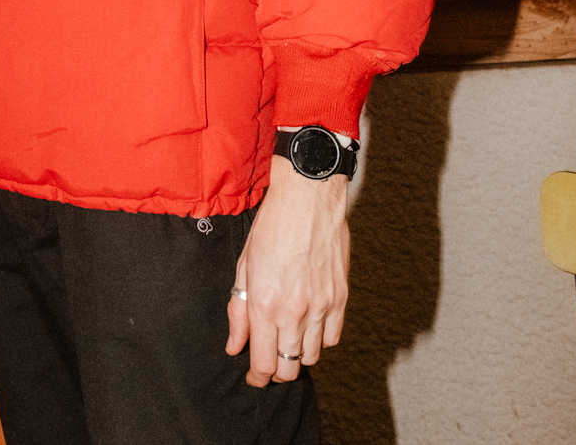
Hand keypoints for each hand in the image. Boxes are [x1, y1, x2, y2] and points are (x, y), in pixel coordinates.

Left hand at [225, 156, 348, 385]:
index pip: (264, 364)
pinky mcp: (341, 298)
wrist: (307, 199)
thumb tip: (235, 346)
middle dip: (276, 370)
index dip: (257, 377)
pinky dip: (319, 339)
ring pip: (312, 357)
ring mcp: (321, 307)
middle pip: (289, 367)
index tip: (254, 376)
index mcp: (265, 304)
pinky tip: (309, 324)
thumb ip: (238, 311)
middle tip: (269, 359)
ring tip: (288, 338)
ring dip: (297, 354)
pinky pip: (332, 338)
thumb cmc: (271, 227)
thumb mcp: (244, 266)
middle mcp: (294, 312)